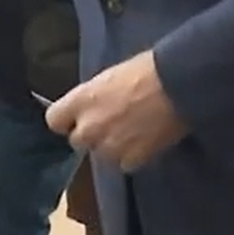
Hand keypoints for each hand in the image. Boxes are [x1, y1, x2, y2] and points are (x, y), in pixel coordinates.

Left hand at [44, 50, 188, 172]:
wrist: (179, 87)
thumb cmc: (146, 71)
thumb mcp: (108, 78)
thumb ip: (92, 98)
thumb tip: (90, 106)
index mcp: (80, 101)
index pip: (54, 120)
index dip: (67, 120)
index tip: (78, 117)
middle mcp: (89, 127)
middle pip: (77, 141)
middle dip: (91, 134)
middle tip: (111, 124)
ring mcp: (110, 147)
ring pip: (102, 155)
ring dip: (112, 147)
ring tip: (132, 132)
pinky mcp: (133, 160)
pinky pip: (125, 164)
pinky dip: (134, 156)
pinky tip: (145, 141)